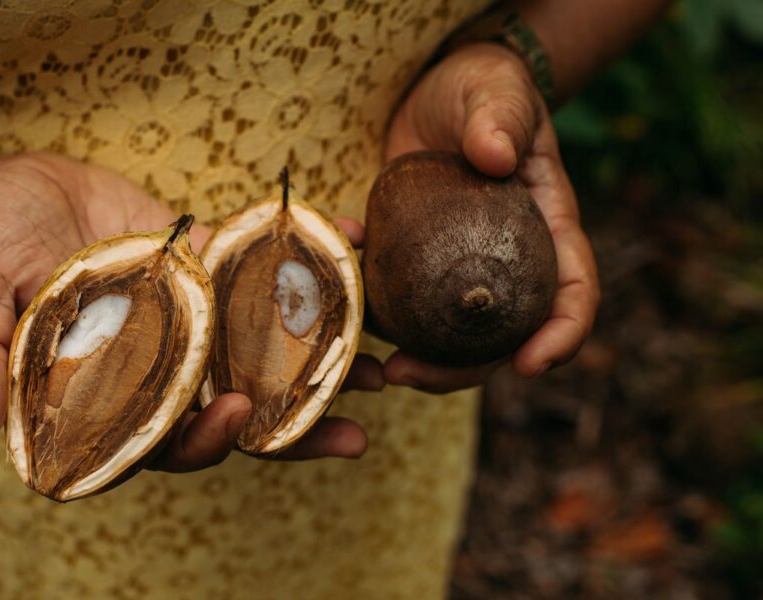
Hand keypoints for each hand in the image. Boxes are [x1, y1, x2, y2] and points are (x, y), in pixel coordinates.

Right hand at [0, 151, 374, 469]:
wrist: (1, 187)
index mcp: (104, 394)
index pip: (158, 438)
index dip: (199, 440)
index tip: (235, 418)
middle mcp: (156, 365)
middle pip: (228, 408)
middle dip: (290, 424)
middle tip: (354, 427)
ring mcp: (187, 318)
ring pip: (258, 350)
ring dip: (319, 360)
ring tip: (381, 364)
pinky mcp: (205, 267)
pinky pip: (257, 274)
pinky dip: (308, 264)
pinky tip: (357, 248)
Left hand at [382, 42, 599, 391]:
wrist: (438, 93)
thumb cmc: (483, 90)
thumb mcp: (497, 92)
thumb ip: (500, 118)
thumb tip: (495, 157)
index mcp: (547, 229)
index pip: (572, 290)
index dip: (561, 334)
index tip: (531, 364)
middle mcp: (509, 263)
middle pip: (500, 336)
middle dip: (461, 371)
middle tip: (407, 374)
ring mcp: (459, 269)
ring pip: (448, 335)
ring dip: (414, 359)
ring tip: (376, 368)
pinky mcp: (417, 263)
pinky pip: (399, 298)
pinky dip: (372, 307)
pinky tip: (341, 293)